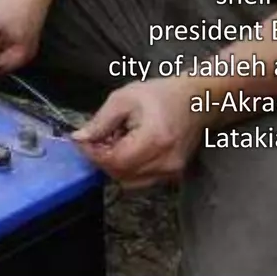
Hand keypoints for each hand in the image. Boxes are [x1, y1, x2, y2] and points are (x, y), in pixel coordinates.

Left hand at [70, 76, 205, 188]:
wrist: (197, 101)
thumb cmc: (161, 94)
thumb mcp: (124, 99)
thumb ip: (101, 121)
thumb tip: (79, 138)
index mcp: (155, 140)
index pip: (116, 161)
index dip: (94, 154)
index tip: (81, 141)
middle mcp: (166, 162)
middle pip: (121, 174)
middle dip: (102, 159)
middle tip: (95, 139)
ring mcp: (172, 172)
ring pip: (129, 181)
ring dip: (114, 165)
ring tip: (113, 142)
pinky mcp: (173, 175)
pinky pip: (142, 180)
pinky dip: (128, 168)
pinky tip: (127, 149)